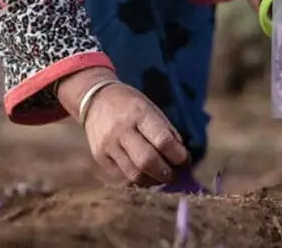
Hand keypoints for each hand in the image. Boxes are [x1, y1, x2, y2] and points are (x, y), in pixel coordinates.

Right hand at [56, 68, 189, 185]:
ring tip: (161, 177)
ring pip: (134, 175)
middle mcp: (121, 129)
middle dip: (166, 173)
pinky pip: (122, 178)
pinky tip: (146, 176)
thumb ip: (167, 133)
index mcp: (138, 112)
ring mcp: (108, 145)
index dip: (178, 156)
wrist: (96, 100)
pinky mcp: (99, 158)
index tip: (185, 161)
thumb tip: (182, 161)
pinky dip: (138, 181)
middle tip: (175, 174)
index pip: (162, 140)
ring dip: (153, 181)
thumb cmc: (131, 106)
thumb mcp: (151, 109)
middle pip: (147, 161)